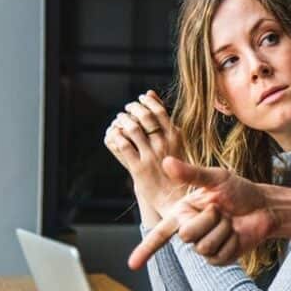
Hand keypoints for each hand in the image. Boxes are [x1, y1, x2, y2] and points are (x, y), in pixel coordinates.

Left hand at [103, 91, 184, 213]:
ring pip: (132, 129)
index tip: (140, 99)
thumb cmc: (174, 166)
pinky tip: (114, 134)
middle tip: (127, 109)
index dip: (147, 102)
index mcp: (175, 137)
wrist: (173, 197)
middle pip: (144, 117)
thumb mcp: (175, 141)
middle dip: (133, 109)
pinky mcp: (138, 168)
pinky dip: (116, 136)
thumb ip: (162, 118)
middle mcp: (164, 145)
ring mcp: (151, 156)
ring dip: (122, 121)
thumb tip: (150, 92)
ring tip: (120, 120)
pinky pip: (123, 146)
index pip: (159, 111)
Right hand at [127, 157, 277, 269]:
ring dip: (222, 230)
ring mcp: (204, 247)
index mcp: (183, 212)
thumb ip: (191, 173)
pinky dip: (231, 241)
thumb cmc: (239, 190)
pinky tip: (236, 234)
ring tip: (229, 221)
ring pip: (204, 246)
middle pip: (187, 235)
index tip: (131, 264)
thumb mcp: (217, 178)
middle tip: (221, 210)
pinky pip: (219, 255)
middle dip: (208, 219)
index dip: (145, 249)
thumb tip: (165, 162)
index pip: (160, 233)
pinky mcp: (219, 258)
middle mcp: (190, 230)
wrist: (263, 207)